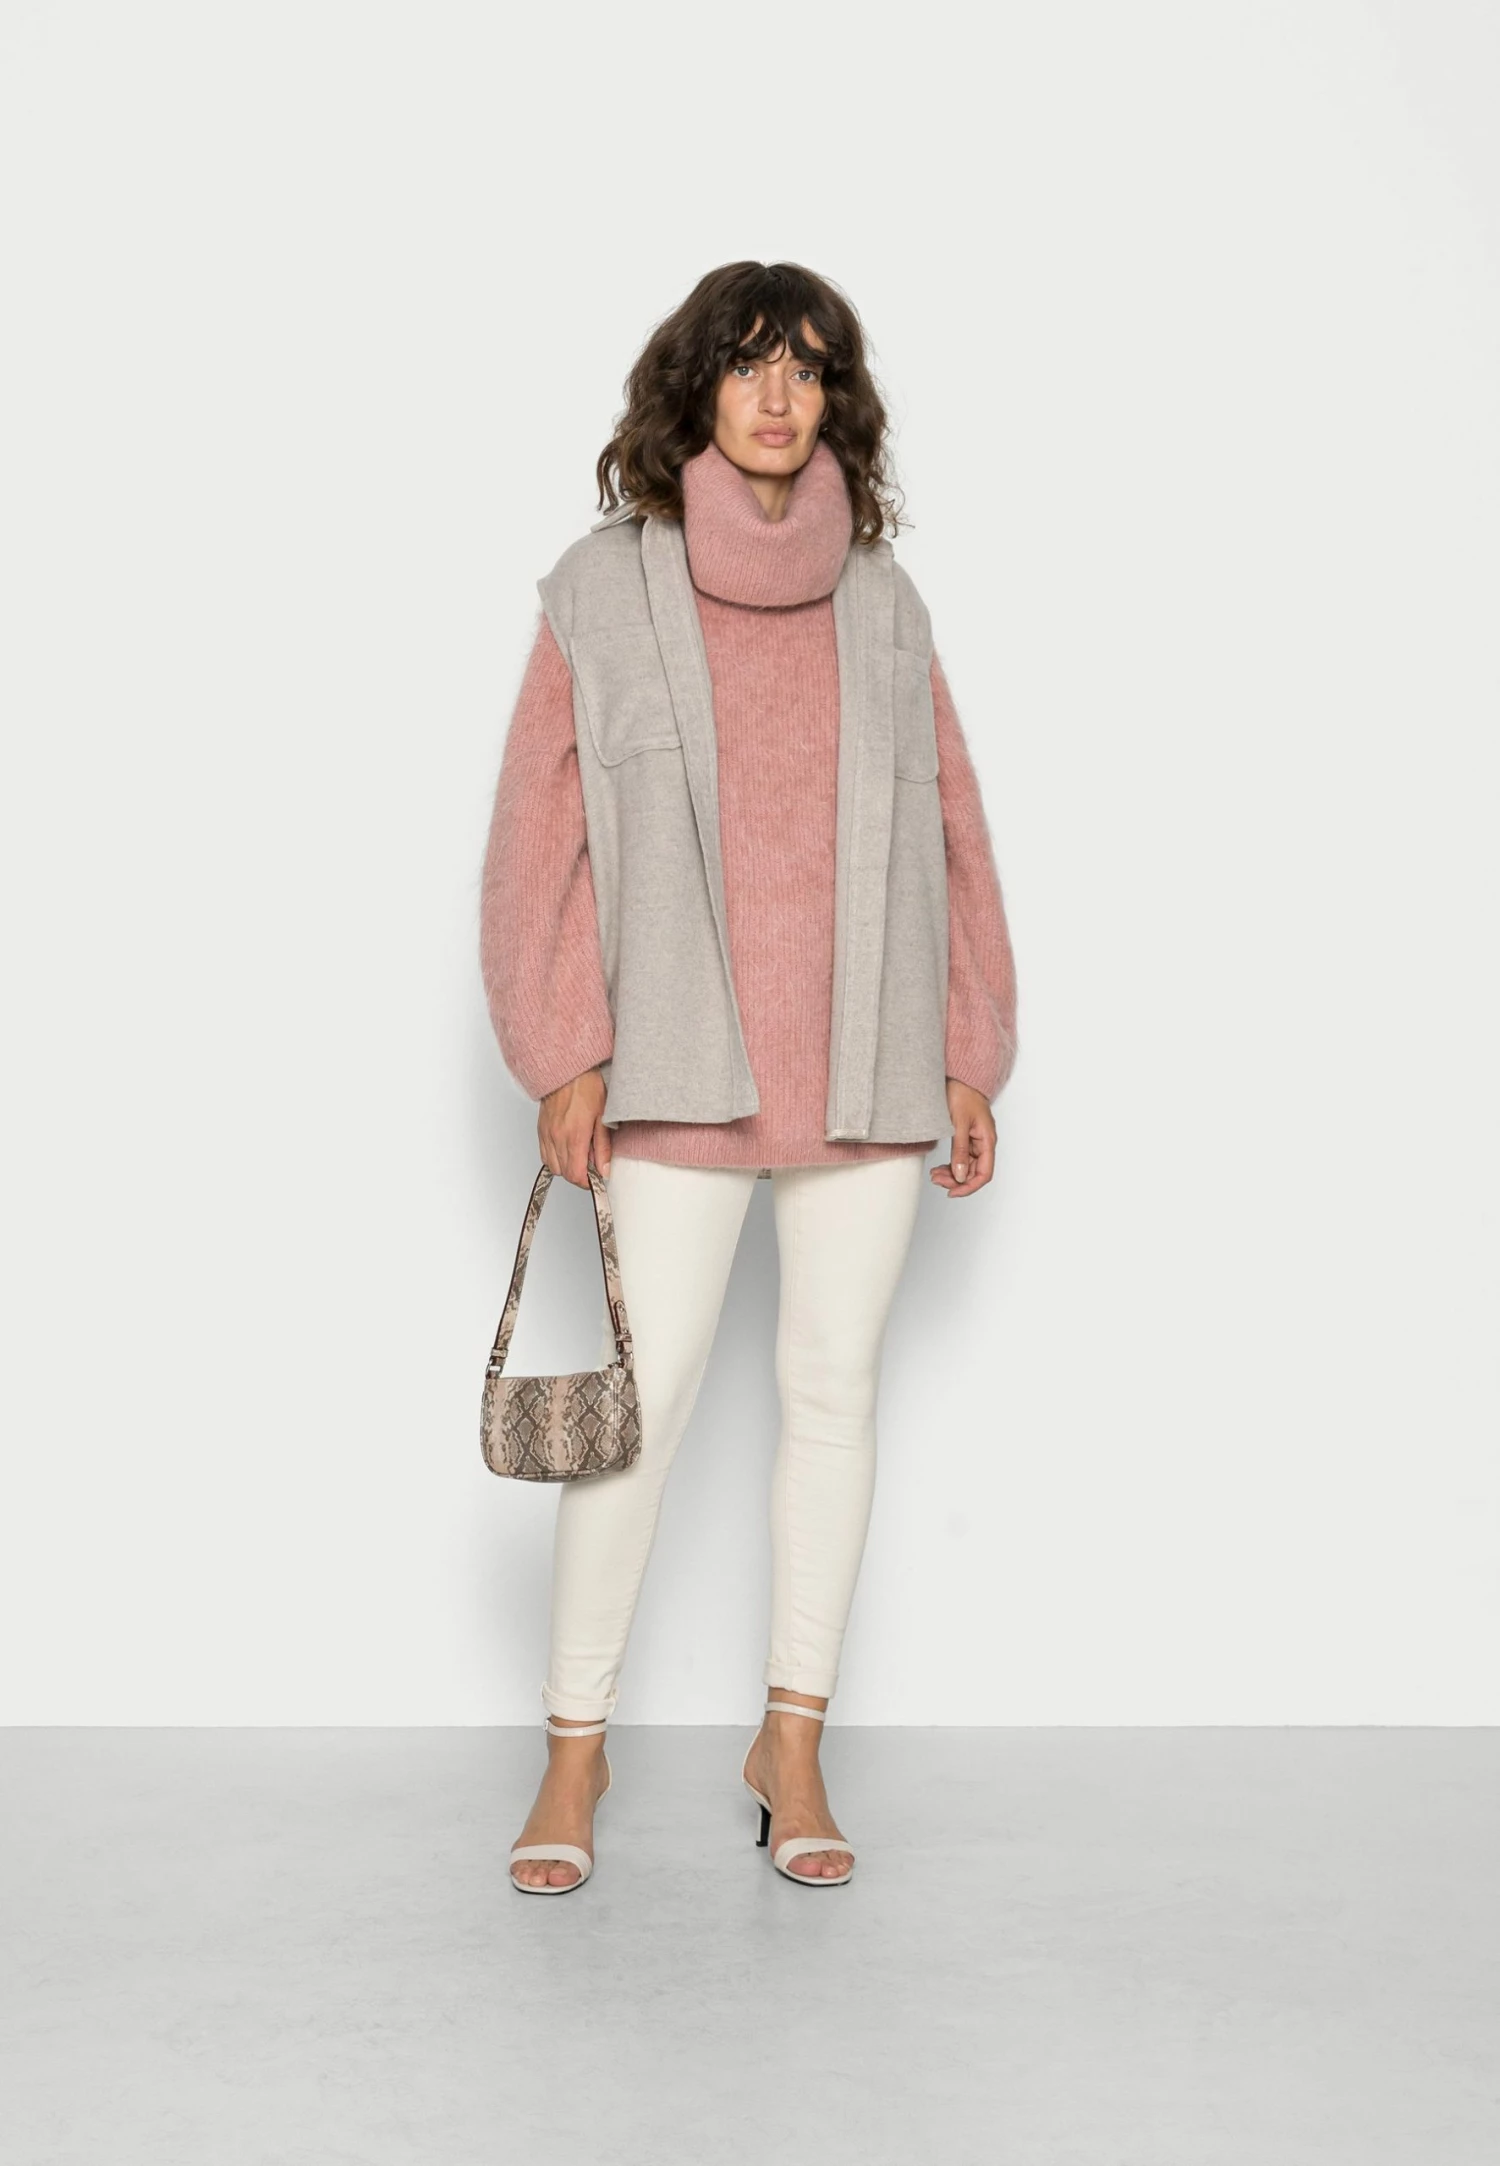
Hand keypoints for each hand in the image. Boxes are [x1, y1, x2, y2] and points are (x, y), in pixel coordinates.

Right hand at [538, 1068, 610, 1186]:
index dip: (587, 1182)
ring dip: (566, 1167)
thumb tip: (604, 1170)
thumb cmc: (586, 1087)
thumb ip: (603, 1147)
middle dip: (578, 1175)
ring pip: (553, 1166)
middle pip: (564, 1173)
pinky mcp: (541, 1130)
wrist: (566, 1070)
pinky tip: (566, 1149)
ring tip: (579, 1155)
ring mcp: (546, 1134)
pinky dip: (555, 1158)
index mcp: (574, 1136)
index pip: (576, 1175)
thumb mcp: (602, 1117)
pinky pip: (544, 1155)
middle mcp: (557, 1138)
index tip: (595, 1178)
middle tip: (591, 1164)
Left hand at [929, 1078, 995, 1197]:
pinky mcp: (966, 1138)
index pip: (984, 1174)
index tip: (952, 1192)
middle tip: (936, 1179)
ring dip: (952, 1174)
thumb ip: (960, 1150)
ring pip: (966, 1167)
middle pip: (974, 1173)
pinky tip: (940, 1167)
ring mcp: (975, 1142)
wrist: (960, 1077)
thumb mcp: (959, 1124)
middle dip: (956, 1180)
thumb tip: (959, 1175)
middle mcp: (984, 1144)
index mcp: (987, 1141)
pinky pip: (961, 1158)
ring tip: (935, 1174)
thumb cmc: (963, 1094)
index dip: (969, 1187)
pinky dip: (951, 1165)